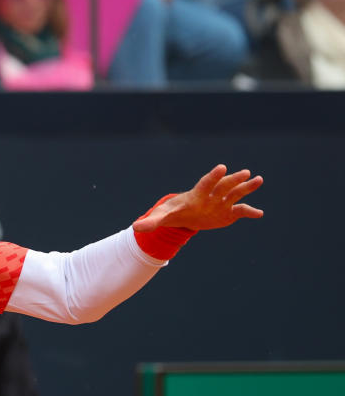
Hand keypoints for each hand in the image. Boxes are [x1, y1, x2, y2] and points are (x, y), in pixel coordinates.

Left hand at [133, 165, 262, 232]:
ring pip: (235, 194)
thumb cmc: (172, 212)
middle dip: (234, 180)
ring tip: (259, 179)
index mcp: (196, 195)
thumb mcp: (161, 217)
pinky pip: (240, 212)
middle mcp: (211, 196)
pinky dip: (249, 213)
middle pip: (223, 186)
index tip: (222, 167)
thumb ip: (151, 221)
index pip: (205, 183)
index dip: (213, 176)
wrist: (184, 216)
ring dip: (247, 188)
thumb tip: (136, 227)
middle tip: (246, 172)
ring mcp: (220, 204)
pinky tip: (259, 214)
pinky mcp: (227, 213)